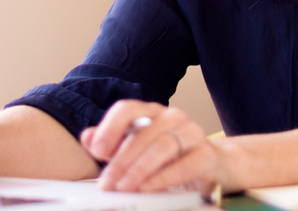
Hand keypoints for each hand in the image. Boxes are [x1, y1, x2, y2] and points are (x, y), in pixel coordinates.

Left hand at [80, 100, 223, 195]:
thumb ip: (111, 145)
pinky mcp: (206, 153)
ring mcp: (192, 132)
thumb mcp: (135, 152)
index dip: (110, 128)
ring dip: (139, 169)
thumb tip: (87, 137)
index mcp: (151, 113)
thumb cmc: (169, 159)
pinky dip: (164, 177)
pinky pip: (185, 163)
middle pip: (142, 133)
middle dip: (120, 160)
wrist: (211, 166)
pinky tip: (149, 187)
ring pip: (163, 145)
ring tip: (125, 187)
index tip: (97, 151)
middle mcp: (172, 117)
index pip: (127, 109)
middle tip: (107, 182)